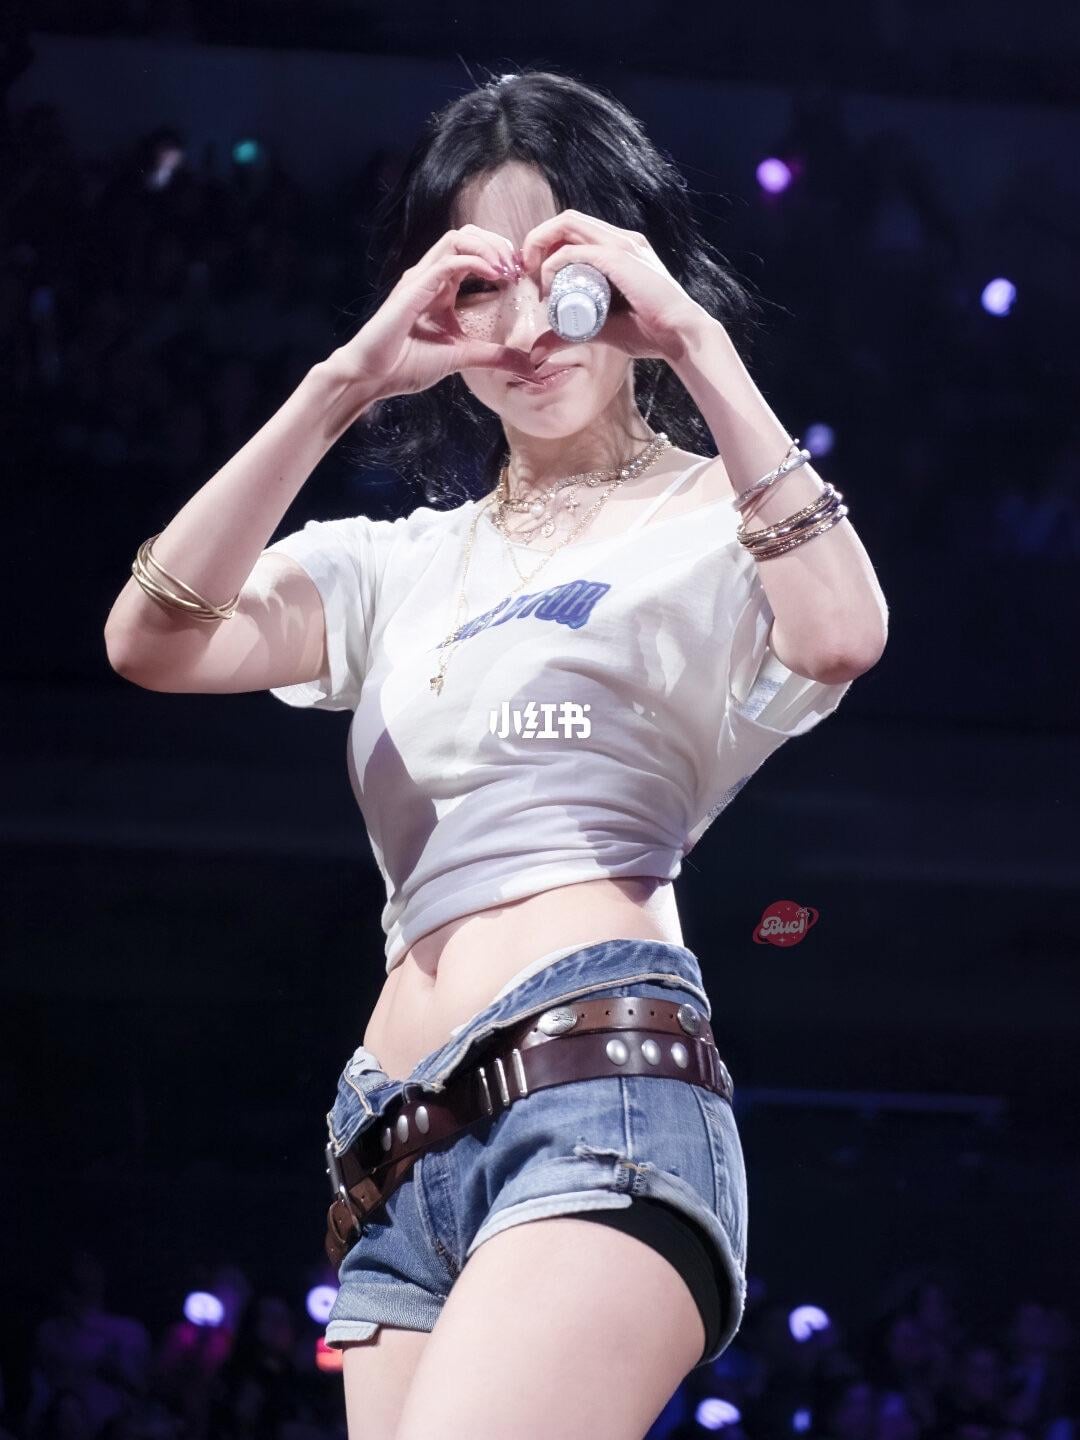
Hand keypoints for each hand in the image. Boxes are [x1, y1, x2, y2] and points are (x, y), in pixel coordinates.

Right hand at [330, 224, 534, 398]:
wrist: (371, 376)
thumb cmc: (406, 365)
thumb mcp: (462, 358)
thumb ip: (494, 357)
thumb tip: (528, 367)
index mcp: (440, 285)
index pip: (472, 250)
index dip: (499, 255)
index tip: (519, 275)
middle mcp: (429, 275)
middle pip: (467, 235)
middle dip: (497, 244)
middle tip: (517, 267)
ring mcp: (419, 278)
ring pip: (457, 238)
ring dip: (488, 247)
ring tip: (507, 268)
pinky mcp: (413, 289)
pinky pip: (448, 261)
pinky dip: (475, 261)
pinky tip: (494, 275)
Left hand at [519, 209, 709, 368]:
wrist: (679, 335)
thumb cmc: (648, 332)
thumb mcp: (597, 330)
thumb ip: (567, 336)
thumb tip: (537, 353)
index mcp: (619, 248)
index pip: (574, 230)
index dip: (547, 247)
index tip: (534, 279)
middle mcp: (619, 238)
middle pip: (566, 221)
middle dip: (537, 242)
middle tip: (528, 274)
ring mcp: (620, 244)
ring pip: (566, 225)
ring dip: (541, 246)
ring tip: (534, 277)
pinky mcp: (617, 257)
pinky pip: (574, 250)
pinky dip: (553, 264)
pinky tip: (548, 287)